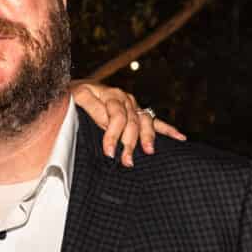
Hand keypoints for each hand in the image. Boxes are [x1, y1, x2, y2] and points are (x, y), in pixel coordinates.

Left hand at [68, 81, 185, 166]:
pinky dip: (168, 129)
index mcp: (109, 95)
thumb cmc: (72, 98)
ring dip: (147, 138)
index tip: (110, 153)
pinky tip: (180, 138)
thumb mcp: (76, 98)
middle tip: (127, 161)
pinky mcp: (138, 111)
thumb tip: (107, 122)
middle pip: (132, 122)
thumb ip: (92, 108)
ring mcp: (133, 105)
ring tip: (149, 152)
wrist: (72, 90)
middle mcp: (124, 98)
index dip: (113, 135)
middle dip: (130, 143)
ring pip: (144, 122)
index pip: (116, 117)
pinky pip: (155, 121)